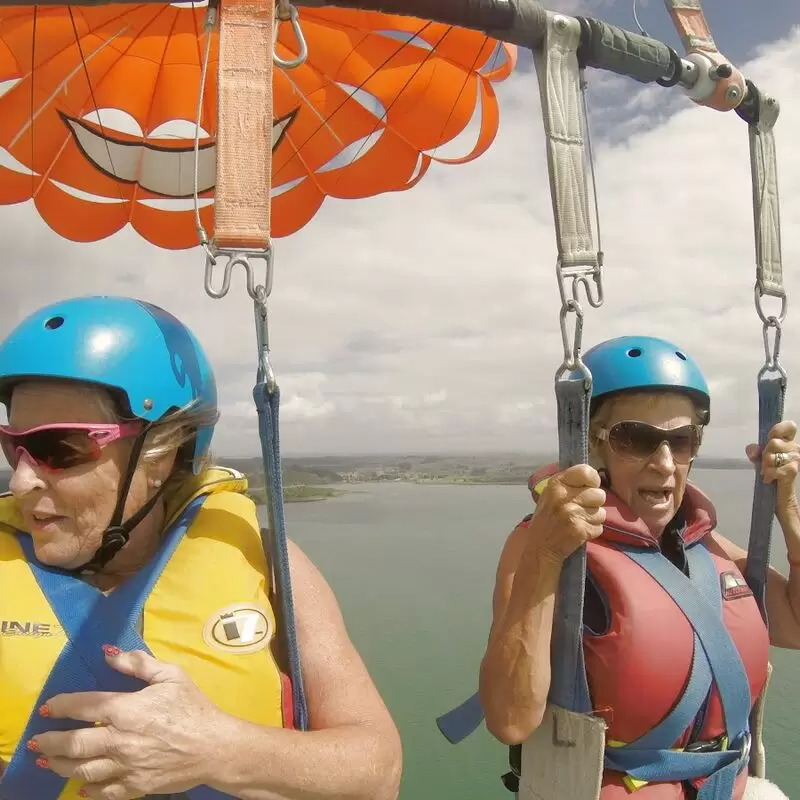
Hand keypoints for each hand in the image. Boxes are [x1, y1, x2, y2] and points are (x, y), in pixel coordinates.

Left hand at [31, 647, 226, 799]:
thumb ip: (138, 663)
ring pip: (81, 770)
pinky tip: (79, 787)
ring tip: (48, 762)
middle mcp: (119, 739)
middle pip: (73, 743)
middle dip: (50, 742)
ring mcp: (125, 766)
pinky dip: (87, 790)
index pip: (84, 705)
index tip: (48, 708)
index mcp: (127, 709)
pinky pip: (102, 792)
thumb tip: (108, 653)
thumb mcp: (171, 675)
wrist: (214, 746)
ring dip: (59, 766)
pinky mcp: (133, 787)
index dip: (61, 705)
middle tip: (37, 742)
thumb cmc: (193, 707)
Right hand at [528, 464, 605, 563]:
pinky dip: (592, 530)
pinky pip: (599, 527)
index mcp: (556, 484)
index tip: (590, 486)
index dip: (593, 480)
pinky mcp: (580, 530)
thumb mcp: (551, 494)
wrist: (540, 546)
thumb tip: (593, 476)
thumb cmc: (547, 518)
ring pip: (601, 512)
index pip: (585, 472)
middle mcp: (564, 497)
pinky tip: (579, 531)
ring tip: (579, 521)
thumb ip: (569, 484)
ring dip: (593, 518)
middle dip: (594, 503)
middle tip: (581, 509)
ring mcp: (572, 514)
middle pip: (599, 494)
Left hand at [746, 420, 799, 515]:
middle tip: (765, 464)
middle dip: (764, 454)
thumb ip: (755, 451)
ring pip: (771, 455)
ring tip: (768, 472)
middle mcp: (795, 448)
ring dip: (765, 466)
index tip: (772, 437)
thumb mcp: (760, 459)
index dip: (779, 429)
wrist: (778, 495)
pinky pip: (774, 468)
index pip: (790, 427)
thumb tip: (752, 448)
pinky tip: (769, 479)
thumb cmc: (770, 473)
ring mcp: (795, 459)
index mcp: (788, 442)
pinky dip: (768, 474)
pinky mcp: (792, 471)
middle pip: (773, 442)